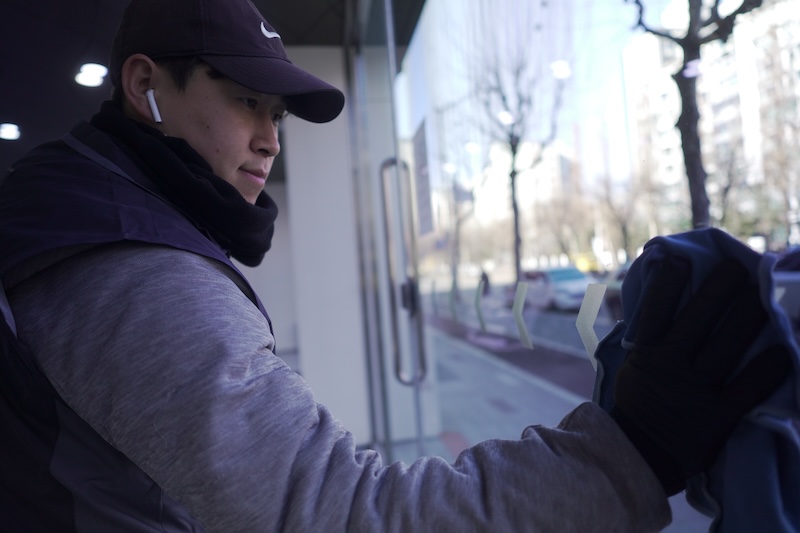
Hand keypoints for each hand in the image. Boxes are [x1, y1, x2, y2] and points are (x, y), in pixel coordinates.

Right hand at [612, 255, 790, 494]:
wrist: (640, 455)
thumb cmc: (640, 402)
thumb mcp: (633, 366)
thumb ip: (647, 338)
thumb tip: (659, 300)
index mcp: (646, 355)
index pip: (655, 312)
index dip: (667, 284)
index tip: (680, 259)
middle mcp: (669, 368)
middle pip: (697, 321)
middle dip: (718, 290)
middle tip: (738, 267)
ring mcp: (694, 391)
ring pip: (726, 347)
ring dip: (747, 318)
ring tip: (763, 295)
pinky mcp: (717, 417)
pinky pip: (747, 389)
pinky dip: (767, 370)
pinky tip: (785, 350)